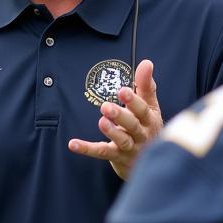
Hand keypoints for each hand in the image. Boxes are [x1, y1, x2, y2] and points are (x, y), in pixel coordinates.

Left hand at [68, 59, 162, 180]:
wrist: (149, 159)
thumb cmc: (147, 127)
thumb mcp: (150, 106)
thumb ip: (146, 85)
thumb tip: (146, 63)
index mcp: (149, 120)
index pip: (143, 110)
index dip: (133, 100)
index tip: (122, 90)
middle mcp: (142, 135)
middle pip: (132, 126)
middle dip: (120, 116)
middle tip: (106, 106)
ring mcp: (130, 148)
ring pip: (122, 140)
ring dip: (111, 132)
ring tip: (101, 122)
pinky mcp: (117, 157)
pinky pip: (102, 152)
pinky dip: (87, 149)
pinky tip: (73, 144)